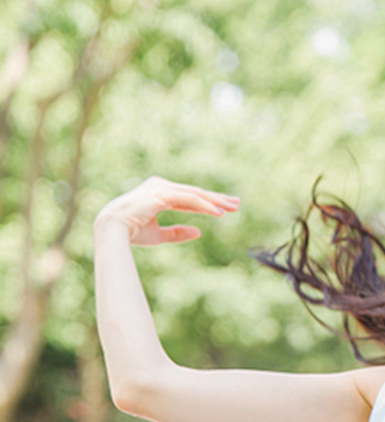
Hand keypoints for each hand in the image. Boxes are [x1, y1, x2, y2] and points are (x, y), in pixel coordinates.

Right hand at [95, 176, 239, 245]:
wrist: (111, 230)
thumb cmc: (131, 233)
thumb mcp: (158, 235)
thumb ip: (178, 233)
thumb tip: (199, 232)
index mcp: (158, 193)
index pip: (189, 197)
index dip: (207, 203)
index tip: (225, 208)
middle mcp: (160, 186)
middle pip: (195, 193)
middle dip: (217, 199)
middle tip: (236, 204)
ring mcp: (161, 188)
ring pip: (195, 194)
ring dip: (215, 201)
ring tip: (233, 208)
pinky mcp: (162, 194)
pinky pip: (189, 199)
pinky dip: (205, 206)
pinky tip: (219, 213)